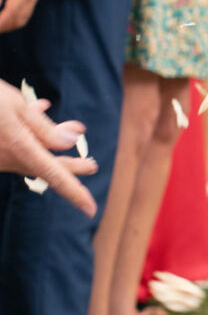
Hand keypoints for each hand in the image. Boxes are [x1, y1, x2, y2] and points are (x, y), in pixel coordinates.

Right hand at [0, 80, 96, 212]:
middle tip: (92, 165)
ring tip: (71, 127)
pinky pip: (15, 147)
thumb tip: (72, 141)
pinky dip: (29, 133)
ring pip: (31, 154)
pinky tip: (40, 108)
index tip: (90, 209)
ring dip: (50, 143)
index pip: (53, 174)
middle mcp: (6, 158)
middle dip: (70, 166)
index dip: (73, 191)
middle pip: (45, 167)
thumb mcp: (15, 105)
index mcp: (18, 147)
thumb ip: (44, 127)